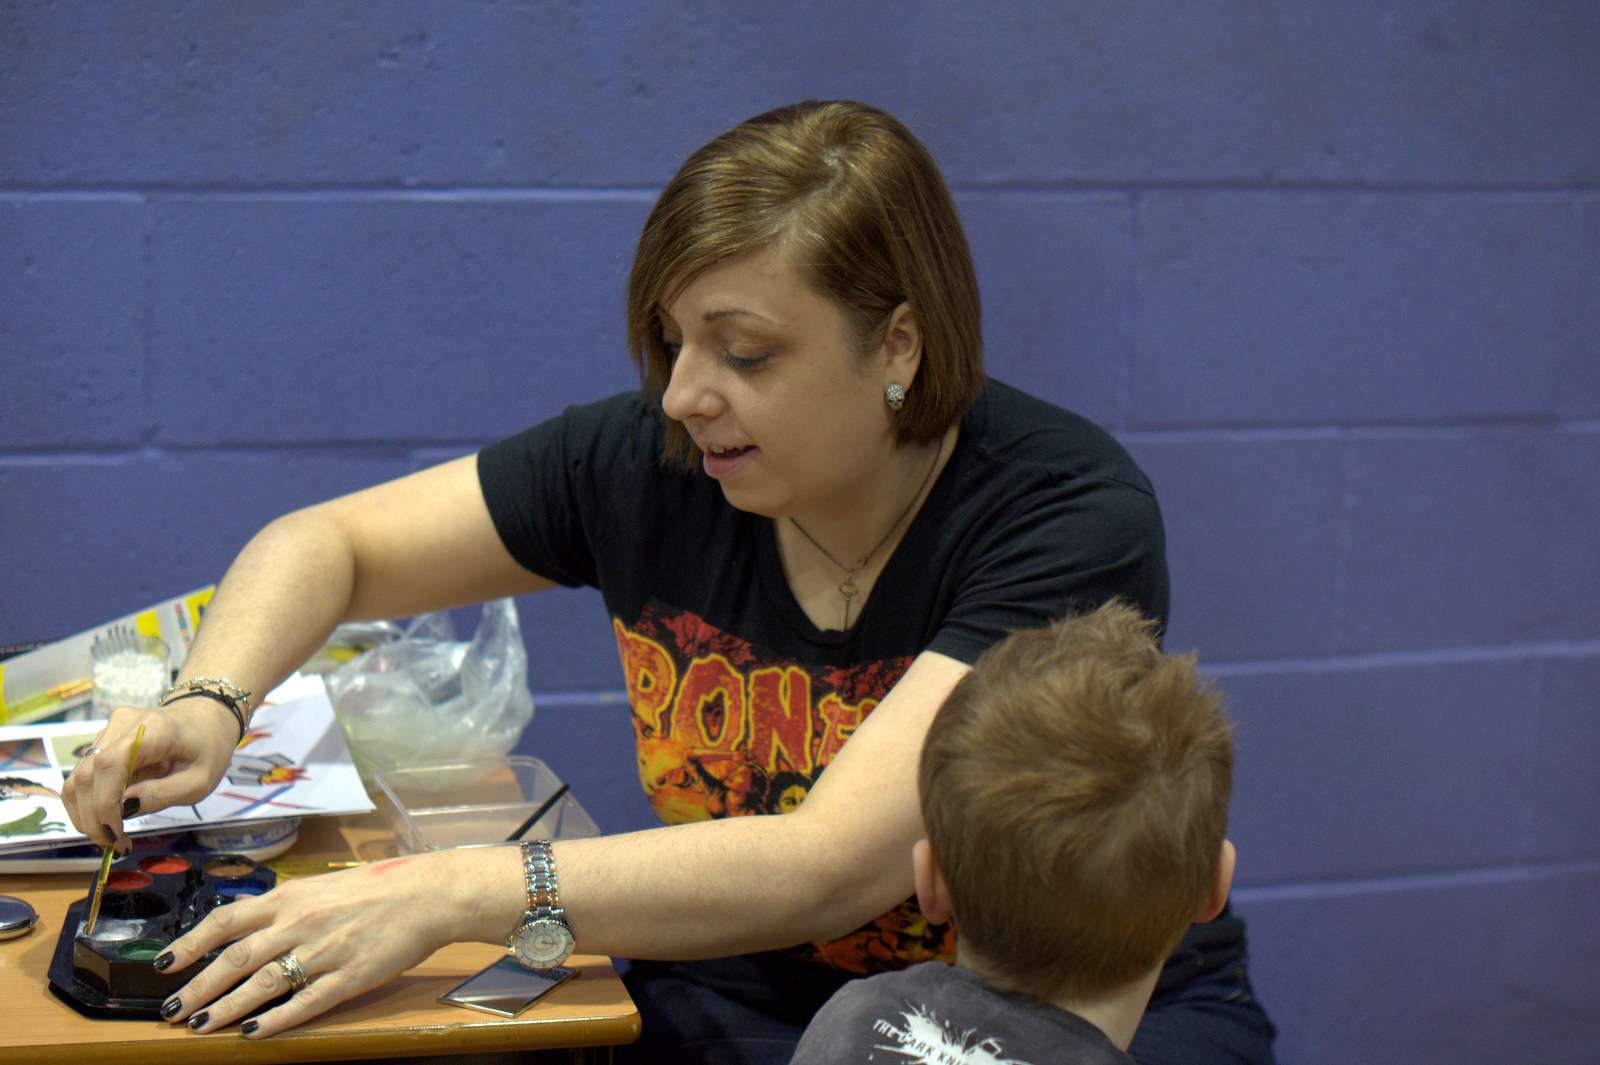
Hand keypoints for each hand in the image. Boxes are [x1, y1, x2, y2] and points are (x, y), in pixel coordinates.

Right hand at [59, 700, 238, 849]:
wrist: (206, 721)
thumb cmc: (208, 750)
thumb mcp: (199, 781)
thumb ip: (162, 794)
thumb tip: (123, 809)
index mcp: (153, 728)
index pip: (109, 765)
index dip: (103, 804)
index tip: (115, 834)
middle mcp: (123, 724)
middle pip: (87, 774)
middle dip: (92, 817)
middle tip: (113, 844)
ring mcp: (109, 730)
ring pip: (78, 777)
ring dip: (85, 814)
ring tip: (111, 835)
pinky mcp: (103, 741)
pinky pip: (84, 775)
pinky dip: (89, 802)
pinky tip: (108, 819)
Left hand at [157, 854, 464, 1037]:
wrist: (427, 893)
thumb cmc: (378, 887)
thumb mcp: (321, 887)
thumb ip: (284, 907)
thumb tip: (245, 927)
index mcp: (291, 897)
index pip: (226, 921)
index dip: (190, 944)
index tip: (164, 964)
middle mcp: (300, 923)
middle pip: (235, 959)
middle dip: (198, 987)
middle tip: (172, 1010)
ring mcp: (324, 951)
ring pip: (263, 983)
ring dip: (227, 1007)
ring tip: (202, 1026)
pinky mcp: (349, 976)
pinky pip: (305, 1002)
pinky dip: (277, 1019)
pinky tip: (255, 1032)